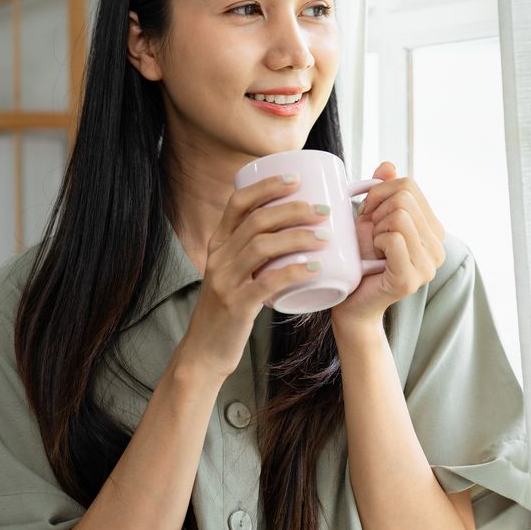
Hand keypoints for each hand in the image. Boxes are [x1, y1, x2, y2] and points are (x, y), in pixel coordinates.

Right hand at [179, 173, 332, 379]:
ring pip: (262, 247)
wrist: (204, 351)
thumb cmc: (229, 308)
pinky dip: (293, 272)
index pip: (238, 202)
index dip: (266, 186)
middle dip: (292, 210)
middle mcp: (218, 257)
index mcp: (218, 244)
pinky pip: (267, 282)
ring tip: (326, 236)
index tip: (295, 178)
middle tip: (322, 210)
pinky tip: (315, 268)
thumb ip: (254, 252)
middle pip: (256, 221)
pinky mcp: (236, 305)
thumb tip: (294, 229)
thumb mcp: (233, 272)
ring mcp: (225, 281)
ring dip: (298, 237)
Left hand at [330, 161, 446, 329]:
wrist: (350, 301)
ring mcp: (428, 265)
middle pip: (404, 198)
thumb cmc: (360, 259)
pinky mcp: (411, 279)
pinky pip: (394, 238)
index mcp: (434, 230)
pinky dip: (376, 241)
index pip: (409, 185)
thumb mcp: (371, 218)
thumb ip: (384, 191)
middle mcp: (439, 247)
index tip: (367, 211)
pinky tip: (372, 256)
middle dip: (376, 209)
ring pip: (400, 216)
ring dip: (376, 228)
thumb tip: (388, 165)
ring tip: (372, 245)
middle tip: (368, 232)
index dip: (380, 191)